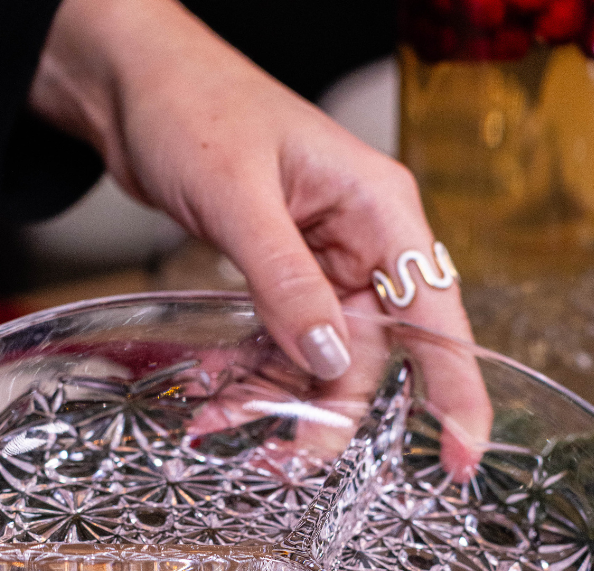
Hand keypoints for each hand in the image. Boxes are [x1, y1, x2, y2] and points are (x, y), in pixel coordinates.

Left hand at [29, 0, 492, 475]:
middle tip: (286, 463)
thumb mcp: (239, 196)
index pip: (436, 313)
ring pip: (317, 360)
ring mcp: (319, 265)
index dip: (457, 391)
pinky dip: (247, 374)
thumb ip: (286, 281)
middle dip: (326, 413)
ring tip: (221, 426)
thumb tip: (329, 360)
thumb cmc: (192, 106)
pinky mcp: (280, 278)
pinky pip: (277, 345)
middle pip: (367, 354)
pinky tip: (212, 394)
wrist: (130, 85)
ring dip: (273, 399)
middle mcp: (360, 245)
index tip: (464, 457)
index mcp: (379, 211)